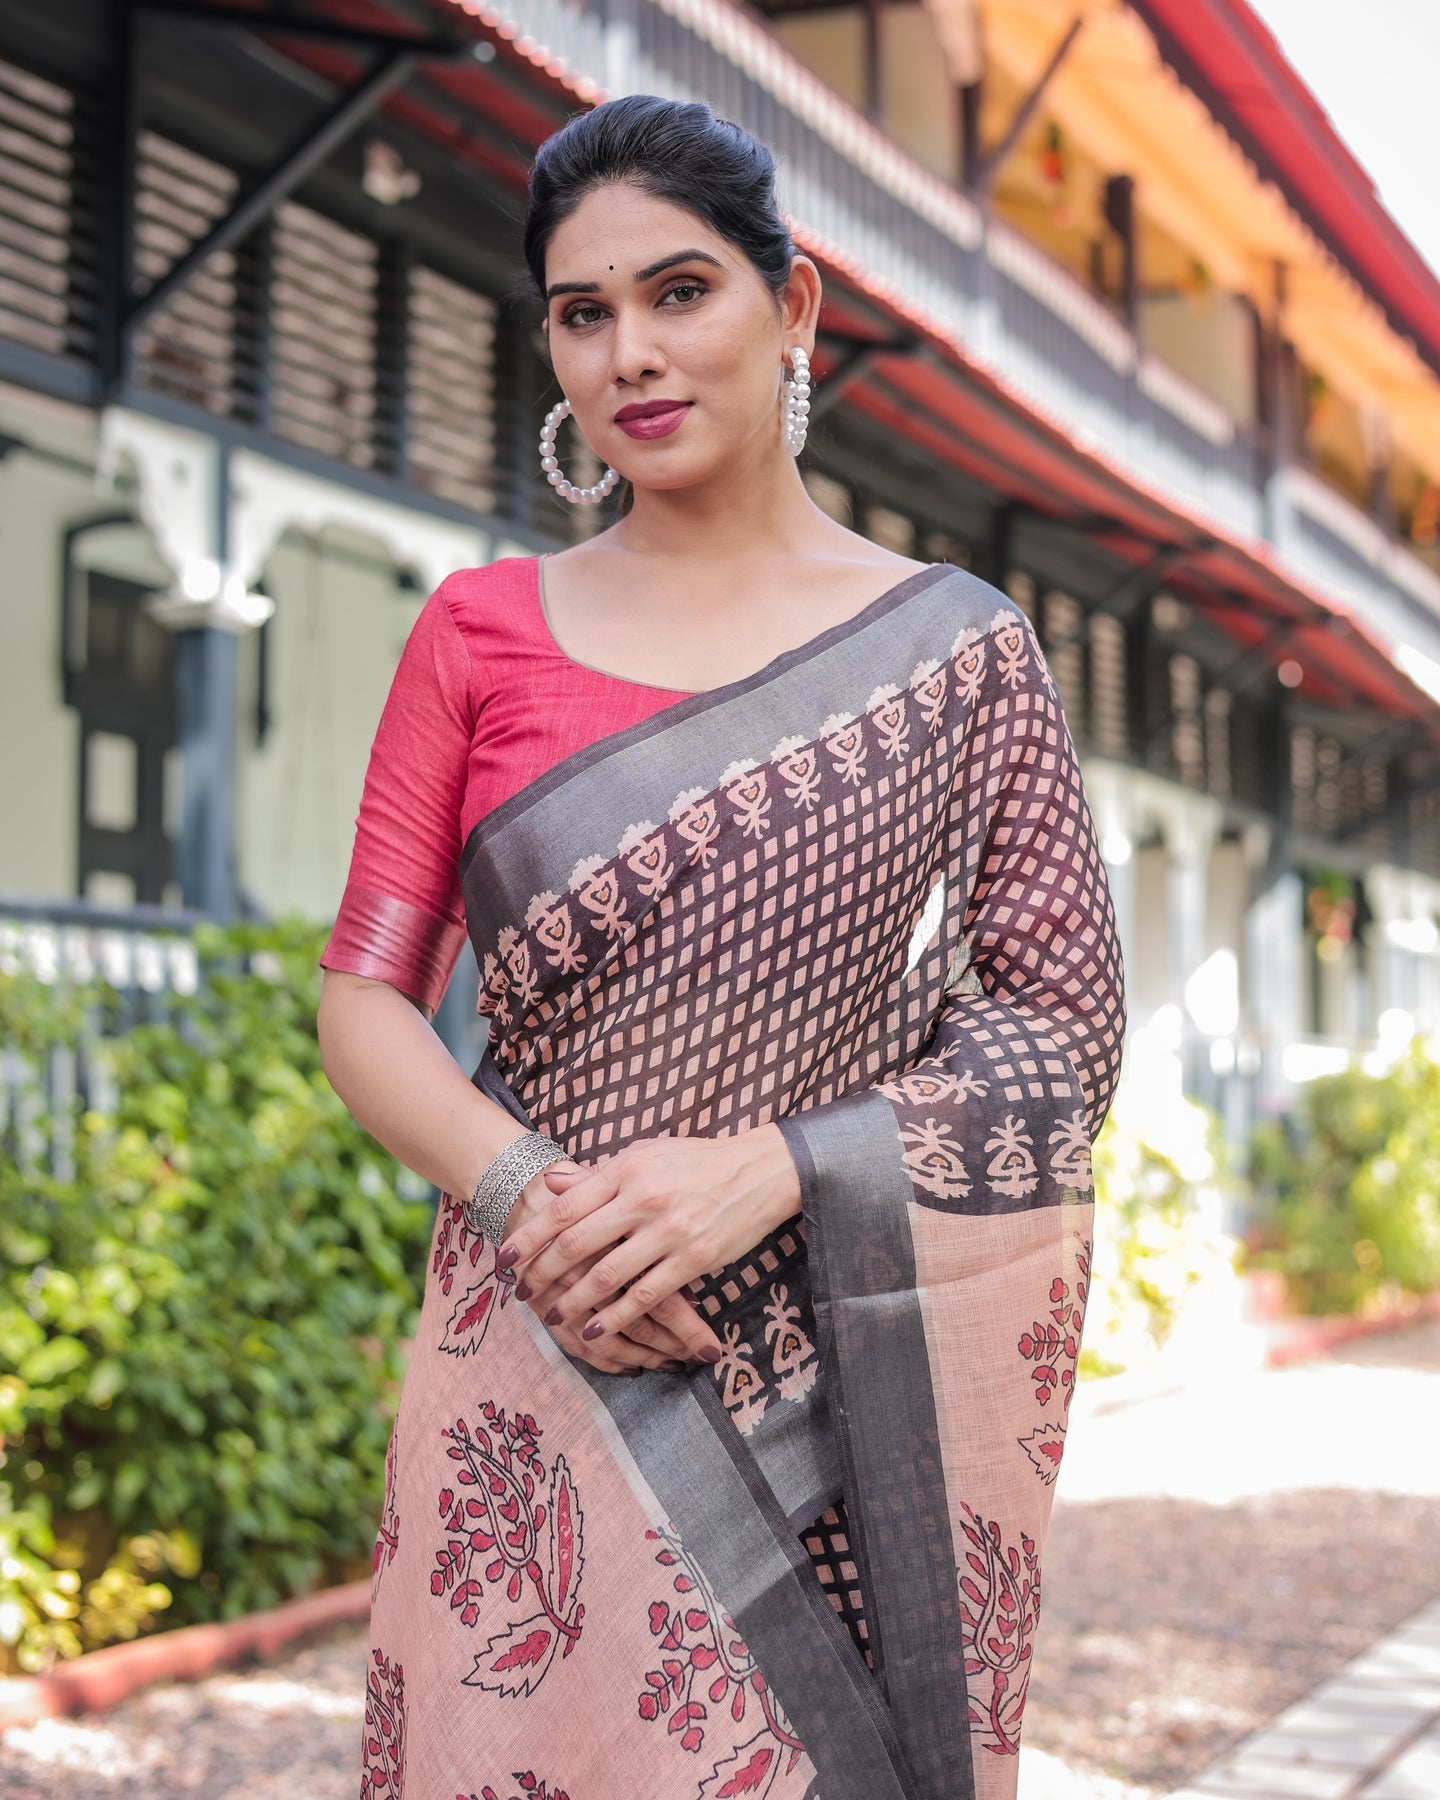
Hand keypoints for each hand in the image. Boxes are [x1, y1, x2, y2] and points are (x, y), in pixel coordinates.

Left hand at [500, 1163, 713, 1373]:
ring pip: (607, 1275)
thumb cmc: (697, 1162)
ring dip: (574, 1301)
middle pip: (577, 1243)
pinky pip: (645, 1295)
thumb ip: (598, 1174)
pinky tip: (595, 1328)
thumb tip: (550, 1184)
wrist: (760, 1171)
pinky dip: (616, 1317)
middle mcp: (643, 1199)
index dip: (530, 1236)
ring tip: (552, 1316)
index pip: (565, 1207)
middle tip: (521, 1292)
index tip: (505, 1258)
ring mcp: (668, 1231)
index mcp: (626, 1170)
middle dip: (542, 1272)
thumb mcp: (645, 1154)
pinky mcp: (693, 1259)